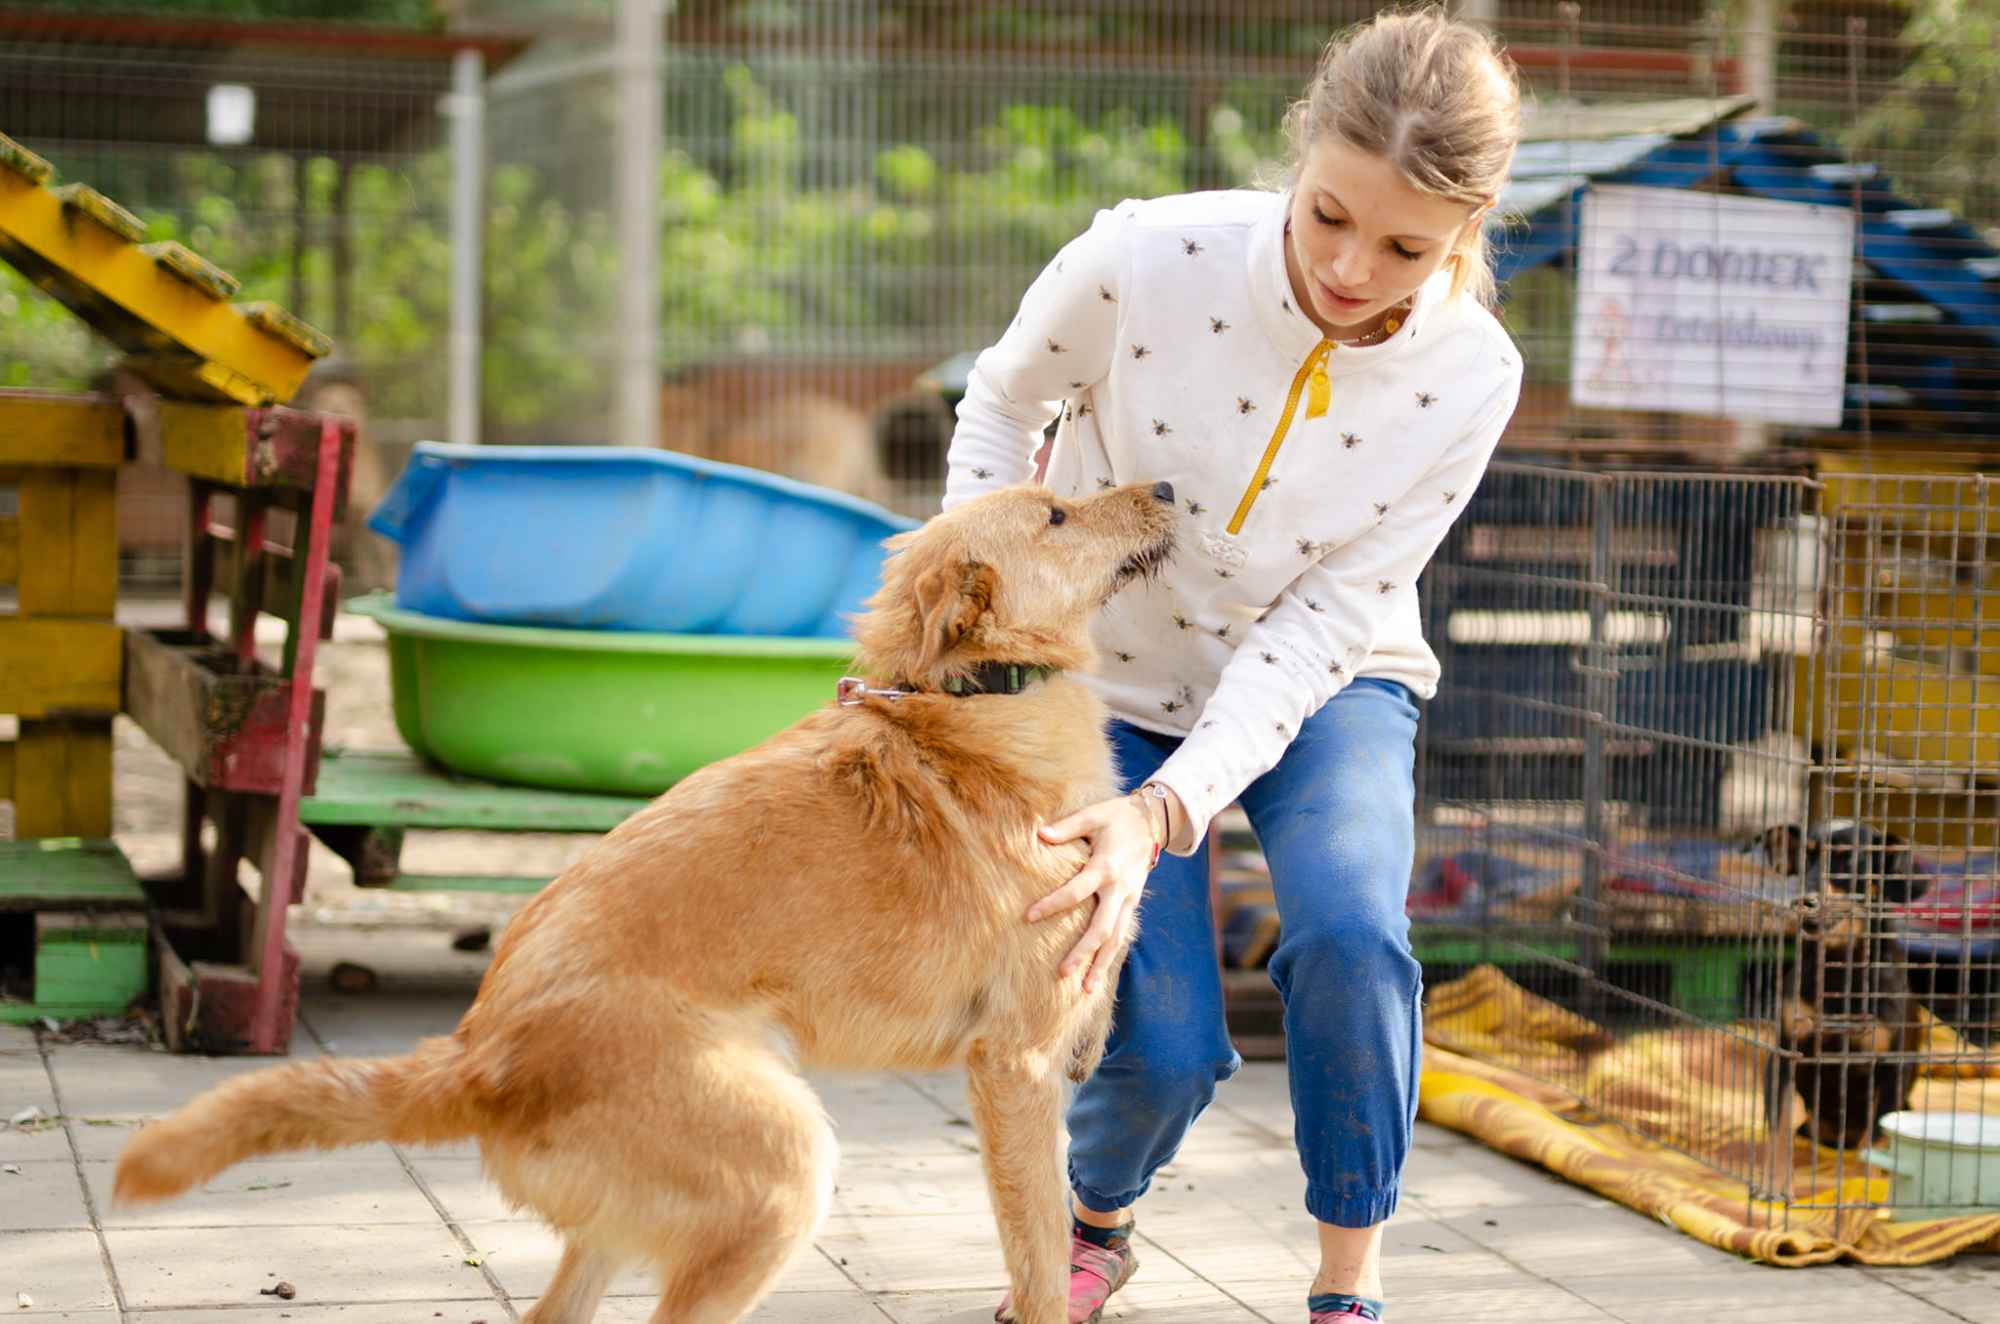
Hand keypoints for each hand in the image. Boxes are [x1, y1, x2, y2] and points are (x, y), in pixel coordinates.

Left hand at [1027, 793, 1162, 993]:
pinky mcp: (1132, 903)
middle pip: (1102, 928)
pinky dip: (1110, 955)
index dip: (1052, 904)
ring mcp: (1130, 899)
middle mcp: (1120, 888)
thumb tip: (1040, 835)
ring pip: (1116, 939)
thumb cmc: (1118, 816)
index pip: (1076, 891)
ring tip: (1086, 990)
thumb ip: (1067, 827)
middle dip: (1083, 952)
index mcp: (1107, 866)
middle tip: (1062, 973)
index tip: (1029, 917)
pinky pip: (1121, 934)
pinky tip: (1099, 974)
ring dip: (1101, 964)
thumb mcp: (1093, 815)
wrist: (1153, 821)